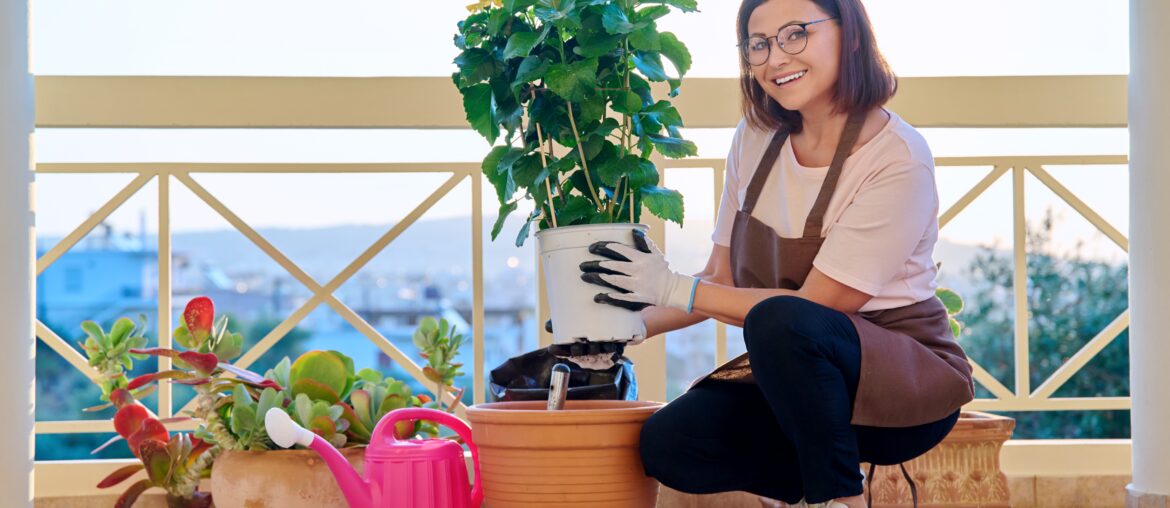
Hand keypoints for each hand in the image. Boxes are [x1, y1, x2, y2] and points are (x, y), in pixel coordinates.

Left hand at [579, 229, 697, 312]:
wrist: (672, 288)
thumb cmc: (662, 269)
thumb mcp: (655, 254)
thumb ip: (643, 243)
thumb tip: (634, 231)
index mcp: (641, 259)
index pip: (621, 250)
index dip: (607, 247)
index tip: (594, 247)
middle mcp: (638, 271)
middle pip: (615, 266)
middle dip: (598, 264)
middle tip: (583, 264)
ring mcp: (638, 285)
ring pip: (616, 281)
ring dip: (601, 278)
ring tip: (587, 276)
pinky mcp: (638, 297)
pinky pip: (623, 297)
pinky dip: (611, 296)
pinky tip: (600, 296)